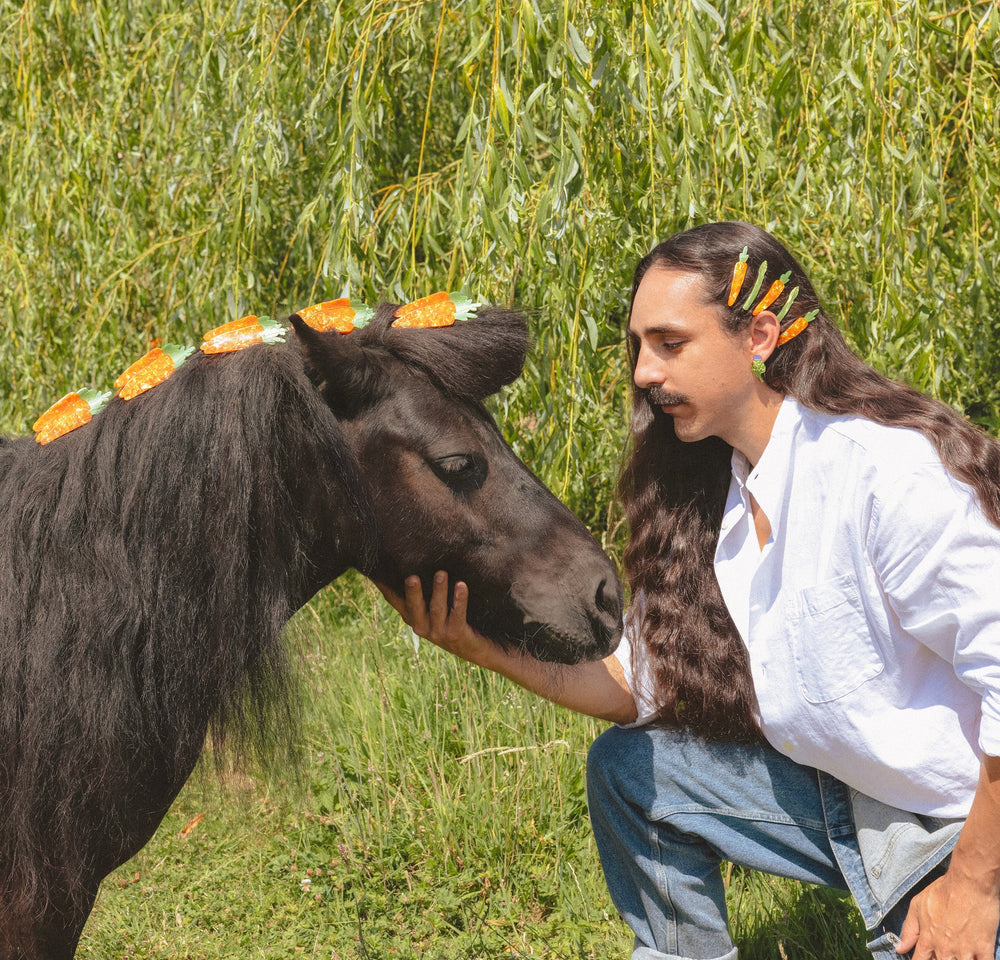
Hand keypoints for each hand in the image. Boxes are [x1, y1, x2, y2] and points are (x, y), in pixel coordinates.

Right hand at [376, 571, 490, 663]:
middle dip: (413, 592)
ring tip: (441, 573)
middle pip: (414, 607)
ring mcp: (439, 634)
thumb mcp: (434, 607)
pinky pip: (458, 615)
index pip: (395, 601)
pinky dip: (459, 599)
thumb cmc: (453, 621)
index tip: (377, 571)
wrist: (477, 649)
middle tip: (411, 576)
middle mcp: (422, 627)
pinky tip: (462, 585)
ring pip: (437, 609)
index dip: (385, 587)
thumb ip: (422, 591)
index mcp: (413, 618)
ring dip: (439, 591)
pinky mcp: (457, 635)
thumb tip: (415, 561)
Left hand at [897, 870, 999, 958]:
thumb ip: (909, 929)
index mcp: (928, 938)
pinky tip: (976, 957)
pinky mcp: (984, 948)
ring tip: (959, 950)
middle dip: (941, 959)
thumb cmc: (944, 890)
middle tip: (944, 949)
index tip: (925, 958)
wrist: (969, 883)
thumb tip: (900, 948)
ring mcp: (965, 950)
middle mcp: (945, 948)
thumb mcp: (918, 905)